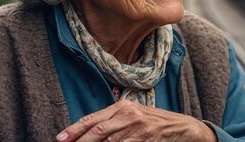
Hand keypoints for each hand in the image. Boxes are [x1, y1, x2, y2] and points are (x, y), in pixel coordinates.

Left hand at [55, 100, 216, 141]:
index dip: (75, 129)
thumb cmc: (155, 122)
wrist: (183, 127)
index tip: (61, 138)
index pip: (93, 118)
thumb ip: (115, 118)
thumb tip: (91, 128)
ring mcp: (138, 128)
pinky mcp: (146, 139)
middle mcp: (128, 115)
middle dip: (80, 141)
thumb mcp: (135, 114)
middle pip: (98, 130)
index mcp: (122, 107)